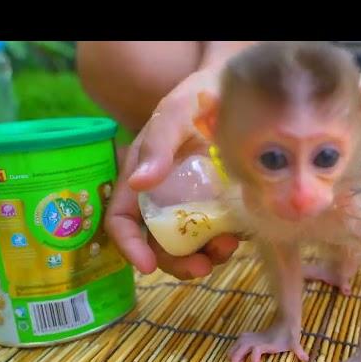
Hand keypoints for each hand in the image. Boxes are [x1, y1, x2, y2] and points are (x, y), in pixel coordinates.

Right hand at [105, 66, 238, 278]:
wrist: (235, 94)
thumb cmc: (197, 98)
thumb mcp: (174, 115)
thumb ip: (157, 146)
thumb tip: (138, 183)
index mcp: (142, 181)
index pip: (123, 220)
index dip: (130, 247)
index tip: (147, 266)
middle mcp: (165, 198)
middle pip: (160, 243)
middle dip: (177, 261)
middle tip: (202, 267)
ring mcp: (195, 204)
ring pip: (192, 245)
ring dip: (206, 256)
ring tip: (227, 247)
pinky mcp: (222, 205)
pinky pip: (220, 233)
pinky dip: (227, 242)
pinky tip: (238, 237)